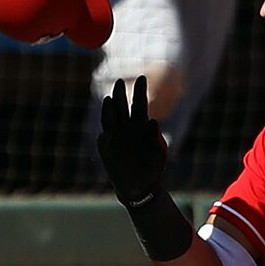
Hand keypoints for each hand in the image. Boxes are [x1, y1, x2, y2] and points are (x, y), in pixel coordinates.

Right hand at [98, 76, 167, 205]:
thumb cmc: (152, 168)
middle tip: (120, 81)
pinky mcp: (106, 151)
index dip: (140, 92)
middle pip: (122, 108)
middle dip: (120, 95)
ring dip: (109, 110)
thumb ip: (156, 138)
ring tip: (109, 99)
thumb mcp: (159, 153)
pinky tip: (108, 134)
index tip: (142, 77)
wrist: (140, 188)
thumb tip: (151, 121)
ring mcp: (115, 140)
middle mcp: (127, 130)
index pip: (139, 105)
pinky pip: (105, 140)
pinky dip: (106, 136)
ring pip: (110, 120)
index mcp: (140, 127)